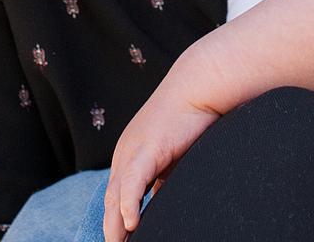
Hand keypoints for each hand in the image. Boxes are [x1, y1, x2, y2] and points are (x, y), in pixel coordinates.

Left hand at [103, 82, 218, 240]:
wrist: (201, 85)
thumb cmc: (193, 118)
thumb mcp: (175, 157)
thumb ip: (165, 180)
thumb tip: (162, 205)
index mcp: (131, 155)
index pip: (117, 197)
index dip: (117, 223)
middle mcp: (126, 153)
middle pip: (111, 202)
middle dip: (113, 230)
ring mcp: (133, 150)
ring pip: (117, 196)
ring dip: (116, 226)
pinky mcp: (147, 147)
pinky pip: (133, 182)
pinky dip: (129, 204)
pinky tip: (131, 223)